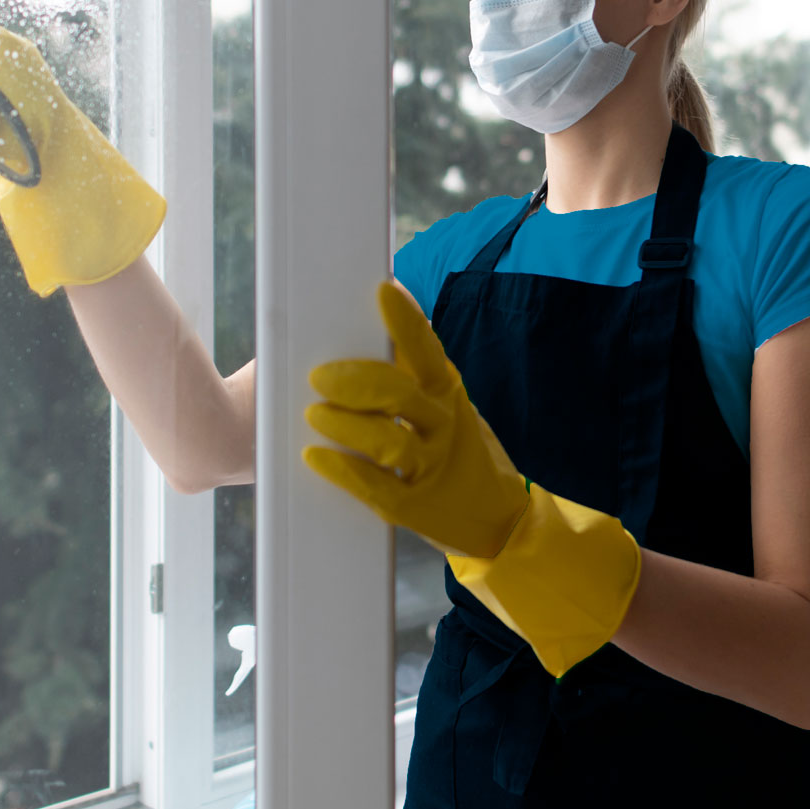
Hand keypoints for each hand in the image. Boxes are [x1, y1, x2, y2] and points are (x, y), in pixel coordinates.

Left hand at [302, 281, 529, 558]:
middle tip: (319, 376)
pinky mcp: (414, 507)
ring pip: (389, 443)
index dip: (406, 321)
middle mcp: (443, 425)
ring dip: (348, 427)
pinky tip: (315, 457)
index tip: (382, 291)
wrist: (495, 517)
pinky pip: (376, 488)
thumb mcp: (445, 402)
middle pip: (401, 396)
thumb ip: (412, 366)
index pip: (427, 350)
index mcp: (447, 392)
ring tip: (314, 414)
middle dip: (357, 382)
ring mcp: (431, 467)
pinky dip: (344, 471)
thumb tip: (381, 306)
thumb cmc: (456, 447)